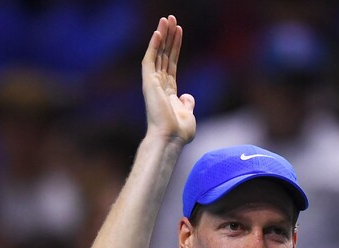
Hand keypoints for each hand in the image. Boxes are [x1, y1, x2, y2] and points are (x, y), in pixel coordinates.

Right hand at [141, 15, 195, 143]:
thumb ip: (188, 104)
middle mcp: (159, 84)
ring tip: (167, 19)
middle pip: (164, 54)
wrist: (171, 138)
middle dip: (168, 36)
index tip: (179, 31)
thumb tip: (187, 96)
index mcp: (168, 91)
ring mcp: (153, 82)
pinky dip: (153, 45)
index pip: (171, 62)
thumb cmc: (179, 133)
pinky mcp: (149, 82)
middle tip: (171, 18)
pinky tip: (159, 32)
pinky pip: (150, 59)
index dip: (175, 46)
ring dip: (162, 35)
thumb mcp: (188, 115)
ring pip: (157, 53)